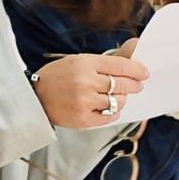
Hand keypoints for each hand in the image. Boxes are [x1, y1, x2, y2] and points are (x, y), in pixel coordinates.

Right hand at [31, 52, 148, 127]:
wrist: (35, 98)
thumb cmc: (56, 77)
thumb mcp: (77, 61)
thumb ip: (102, 63)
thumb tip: (130, 60)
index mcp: (85, 64)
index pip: (120, 66)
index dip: (136, 69)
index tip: (143, 73)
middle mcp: (86, 82)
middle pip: (123, 84)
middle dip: (134, 85)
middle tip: (137, 85)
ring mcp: (85, 101)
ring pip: (118, 101)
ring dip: (122, 99)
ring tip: (117, 97)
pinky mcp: (84, 119)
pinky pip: (110, 116)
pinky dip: (113, 112)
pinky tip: (108, 107)